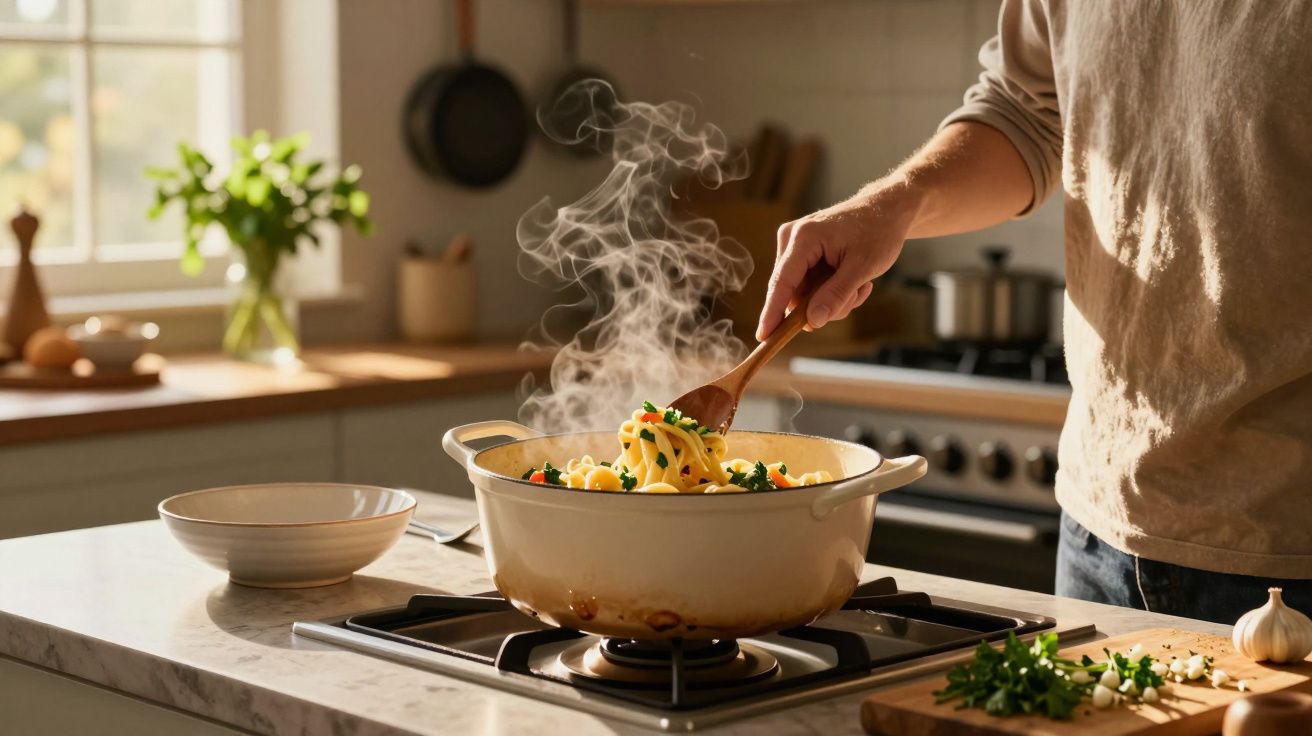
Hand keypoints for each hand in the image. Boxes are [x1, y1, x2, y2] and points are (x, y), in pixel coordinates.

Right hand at [756, 183, 917, 340]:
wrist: (886, 209)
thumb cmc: (877, 231)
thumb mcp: (863, 267)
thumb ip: (836, 295)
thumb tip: (811, 322)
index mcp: (804, 237)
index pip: (782, 282)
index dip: (772, 312)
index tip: (763, 337)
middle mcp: (791, 238)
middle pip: (794, 292)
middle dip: (823, 304)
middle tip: (855, 296)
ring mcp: (794, 245)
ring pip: (803, 293)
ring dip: (831, 299)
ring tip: (860, 285)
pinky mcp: (801, 252)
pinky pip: (809, 286)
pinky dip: (830, 291)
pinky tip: (853, 281)